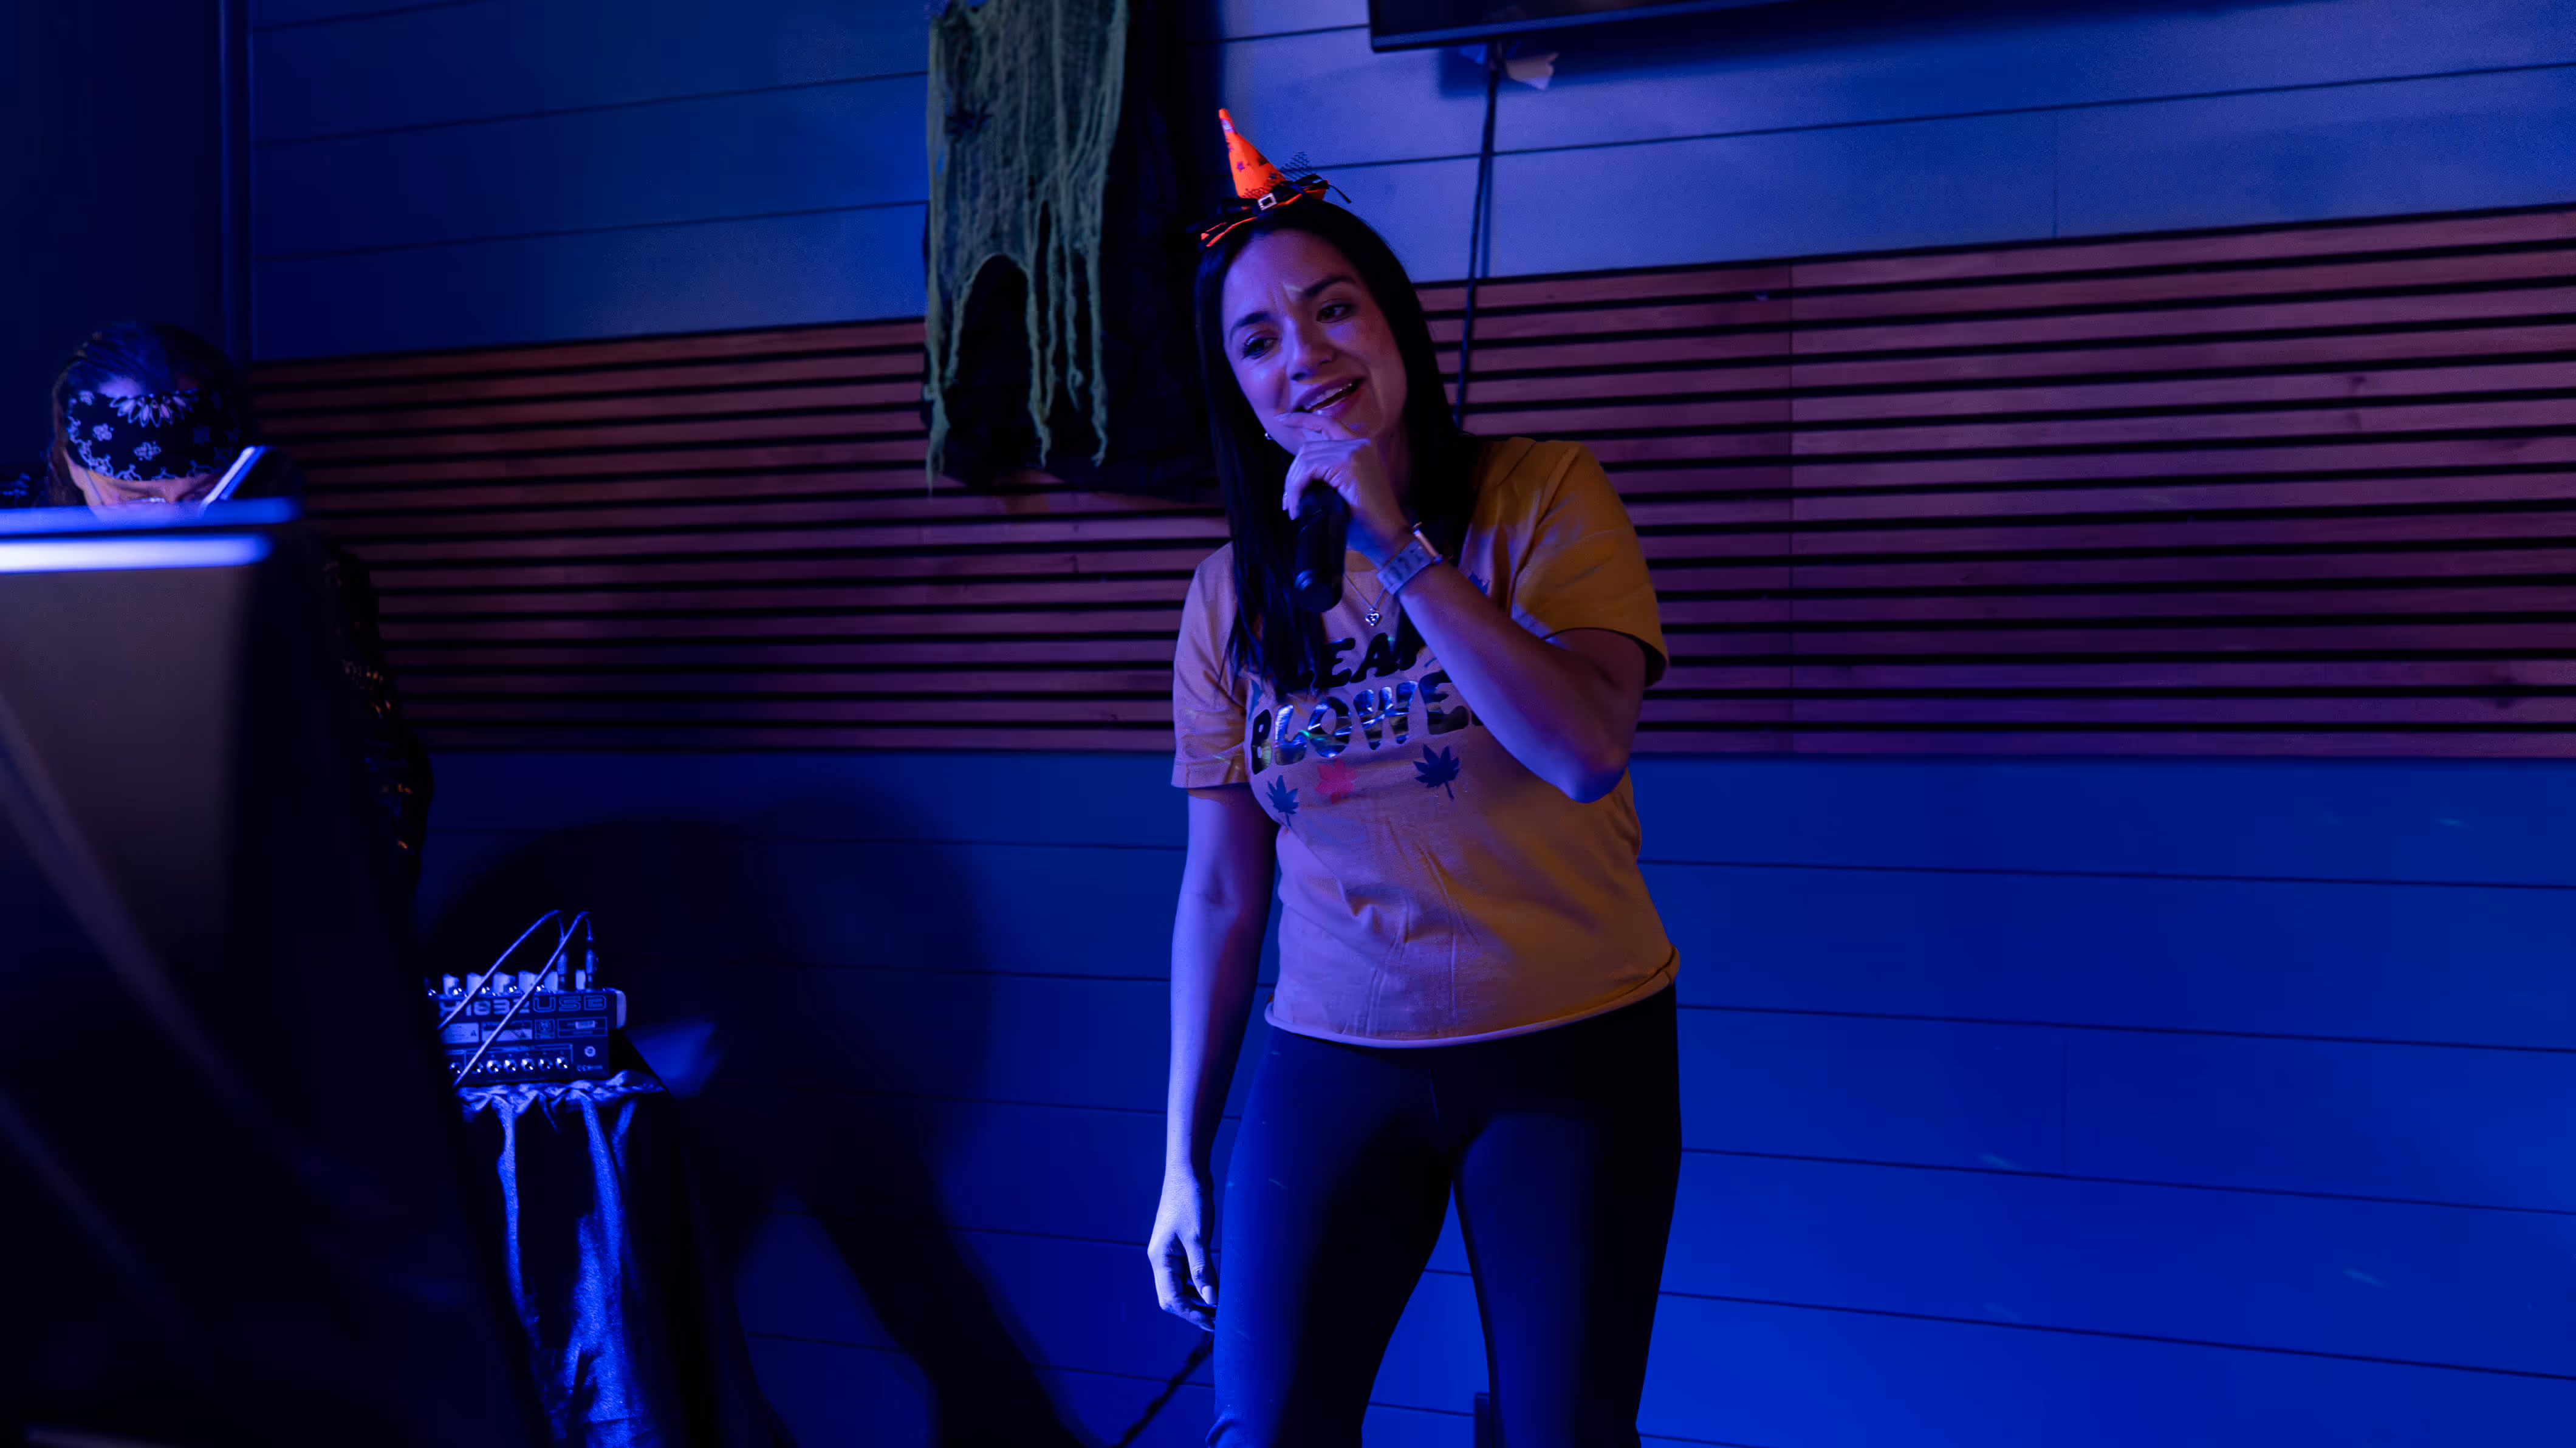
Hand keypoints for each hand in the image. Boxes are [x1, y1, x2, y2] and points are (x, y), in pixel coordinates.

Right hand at [1148, 1170, 1218, 1331]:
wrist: (1188, 1171)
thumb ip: (1203, 1270)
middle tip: (1218, 1321)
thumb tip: (1212, 1300)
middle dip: (1193, 1311)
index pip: (1171, 1299)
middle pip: (1173, 1297)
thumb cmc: (1190, 1200)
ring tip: (1219, 1309)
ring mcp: (1171, 1253)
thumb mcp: (1198, 1236)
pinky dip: (1200, 1284)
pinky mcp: (1181, 1247)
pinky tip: (1215, 1288)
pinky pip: (1187, 1274)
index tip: (1213, 1322)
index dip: (1191, 1314)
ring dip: (1197, 1300)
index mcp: (1160, 1259)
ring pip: (1180, 1287)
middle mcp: (1162, 1259)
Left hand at [1272, 410, 1410, 564]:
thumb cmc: (1366, 521)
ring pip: (1306, 458)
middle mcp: (1359, 443)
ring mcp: (1355, 451)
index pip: (1326, 424)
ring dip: (1293, 484)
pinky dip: (1297, 488)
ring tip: (1293, 507)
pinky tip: (1297, 506)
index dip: (1302, 418)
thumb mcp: (1344, 491)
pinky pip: (1309, 469)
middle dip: (1292, 474)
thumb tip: (1297, 478)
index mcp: (1360, 447)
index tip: (1282, 419)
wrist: (1388, 537)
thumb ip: (1327, 475)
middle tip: (1288, 501)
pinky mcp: (1349, 464)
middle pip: (1309, 448)